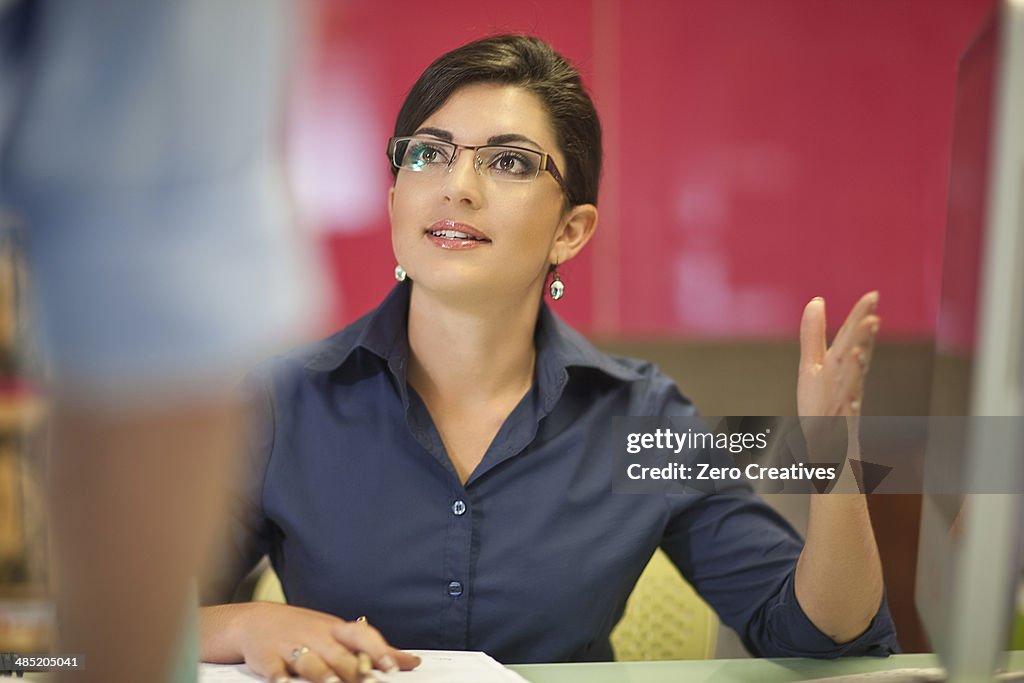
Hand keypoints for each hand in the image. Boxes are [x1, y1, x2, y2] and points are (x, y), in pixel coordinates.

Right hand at [231, 602, 420, 682]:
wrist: (256, 620)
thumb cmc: (306, 631)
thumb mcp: (339, 635)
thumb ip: (374, 650)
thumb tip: (411, 662)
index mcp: (337, 630)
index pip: (361, 635)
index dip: (377, 650)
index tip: (391, 667)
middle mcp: (317, 637)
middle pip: (338, 654)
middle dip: (353, 669)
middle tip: (369, 682)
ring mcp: (291, 646)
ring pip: (309, 661)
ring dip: (321, 673)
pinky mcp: (268, 658)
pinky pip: (274, 668)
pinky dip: (279, 676)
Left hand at [797, 293, 879, 475]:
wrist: (826, 448)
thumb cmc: (822, 405)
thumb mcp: (813, 365)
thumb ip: (814, 335)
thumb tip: (817, 301)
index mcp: (842, 367)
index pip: (853, 338)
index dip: (861, 318)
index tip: (872, 295)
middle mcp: (847, 381)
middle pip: (856, 353)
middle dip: (863, 332)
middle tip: (873, 308)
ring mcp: (844, 402)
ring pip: (854, 377)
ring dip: (860, 357)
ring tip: (868, 330)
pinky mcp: (838, 422)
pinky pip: (845, 407)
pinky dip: (848, 393)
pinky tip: (849, 380)